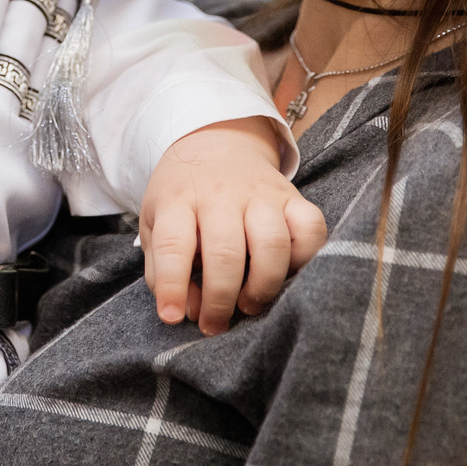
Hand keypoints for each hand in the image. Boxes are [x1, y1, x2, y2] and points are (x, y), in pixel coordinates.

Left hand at [139, 118, 328, 333]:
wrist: (215, 141)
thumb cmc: (182, 195)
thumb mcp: (155, 224)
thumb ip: (162, 270)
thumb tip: (189, 311)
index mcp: (177, 199)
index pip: (173, 245)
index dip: (173, 287)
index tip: (173, 317)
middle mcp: (221, 194)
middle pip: (226, 253)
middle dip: (221, 300)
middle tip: (215, 324)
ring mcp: (261, 193)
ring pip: (272, 245)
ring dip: (262, 286)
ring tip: (248, 304)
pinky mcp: (293, 196)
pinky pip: (311, 230)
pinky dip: (304, 260)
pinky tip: (284, 274)